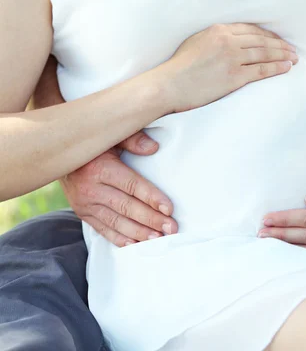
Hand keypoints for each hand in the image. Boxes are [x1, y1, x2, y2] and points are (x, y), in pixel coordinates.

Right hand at [61, 132, 175, 246]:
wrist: (59, 156)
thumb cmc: (93, 145)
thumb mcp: (111, 136)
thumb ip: (133, 139)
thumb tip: (153, 148)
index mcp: (101, 168)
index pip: (131, 185)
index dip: (152, 197)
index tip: (169, 209)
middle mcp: (91, 188)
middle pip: (127, 207)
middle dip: (151, 219)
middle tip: (171, 228)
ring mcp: (85, 204)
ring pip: (116, 222)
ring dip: (139, 233)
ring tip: (158, 239)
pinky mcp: (83, 213)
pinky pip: (103, 229)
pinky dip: (120, 239)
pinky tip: (136, 244)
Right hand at [162, 23, 297, 112]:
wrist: (169, 85)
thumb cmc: (179, 67)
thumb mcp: (196, 42)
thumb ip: (215, 38)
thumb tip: (231, 39)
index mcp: (218, 30)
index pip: (251, 30)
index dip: (268, 34)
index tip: (278, 39)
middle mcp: (227, 41)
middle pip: (261, 40)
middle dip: (280, 44)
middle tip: (292, 49)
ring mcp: (232, 59)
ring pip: (264, 54)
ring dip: (282, 55)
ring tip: (294, 58)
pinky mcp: (234, 77)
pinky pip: (261, 70)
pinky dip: (276, 68)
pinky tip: (286, 68)